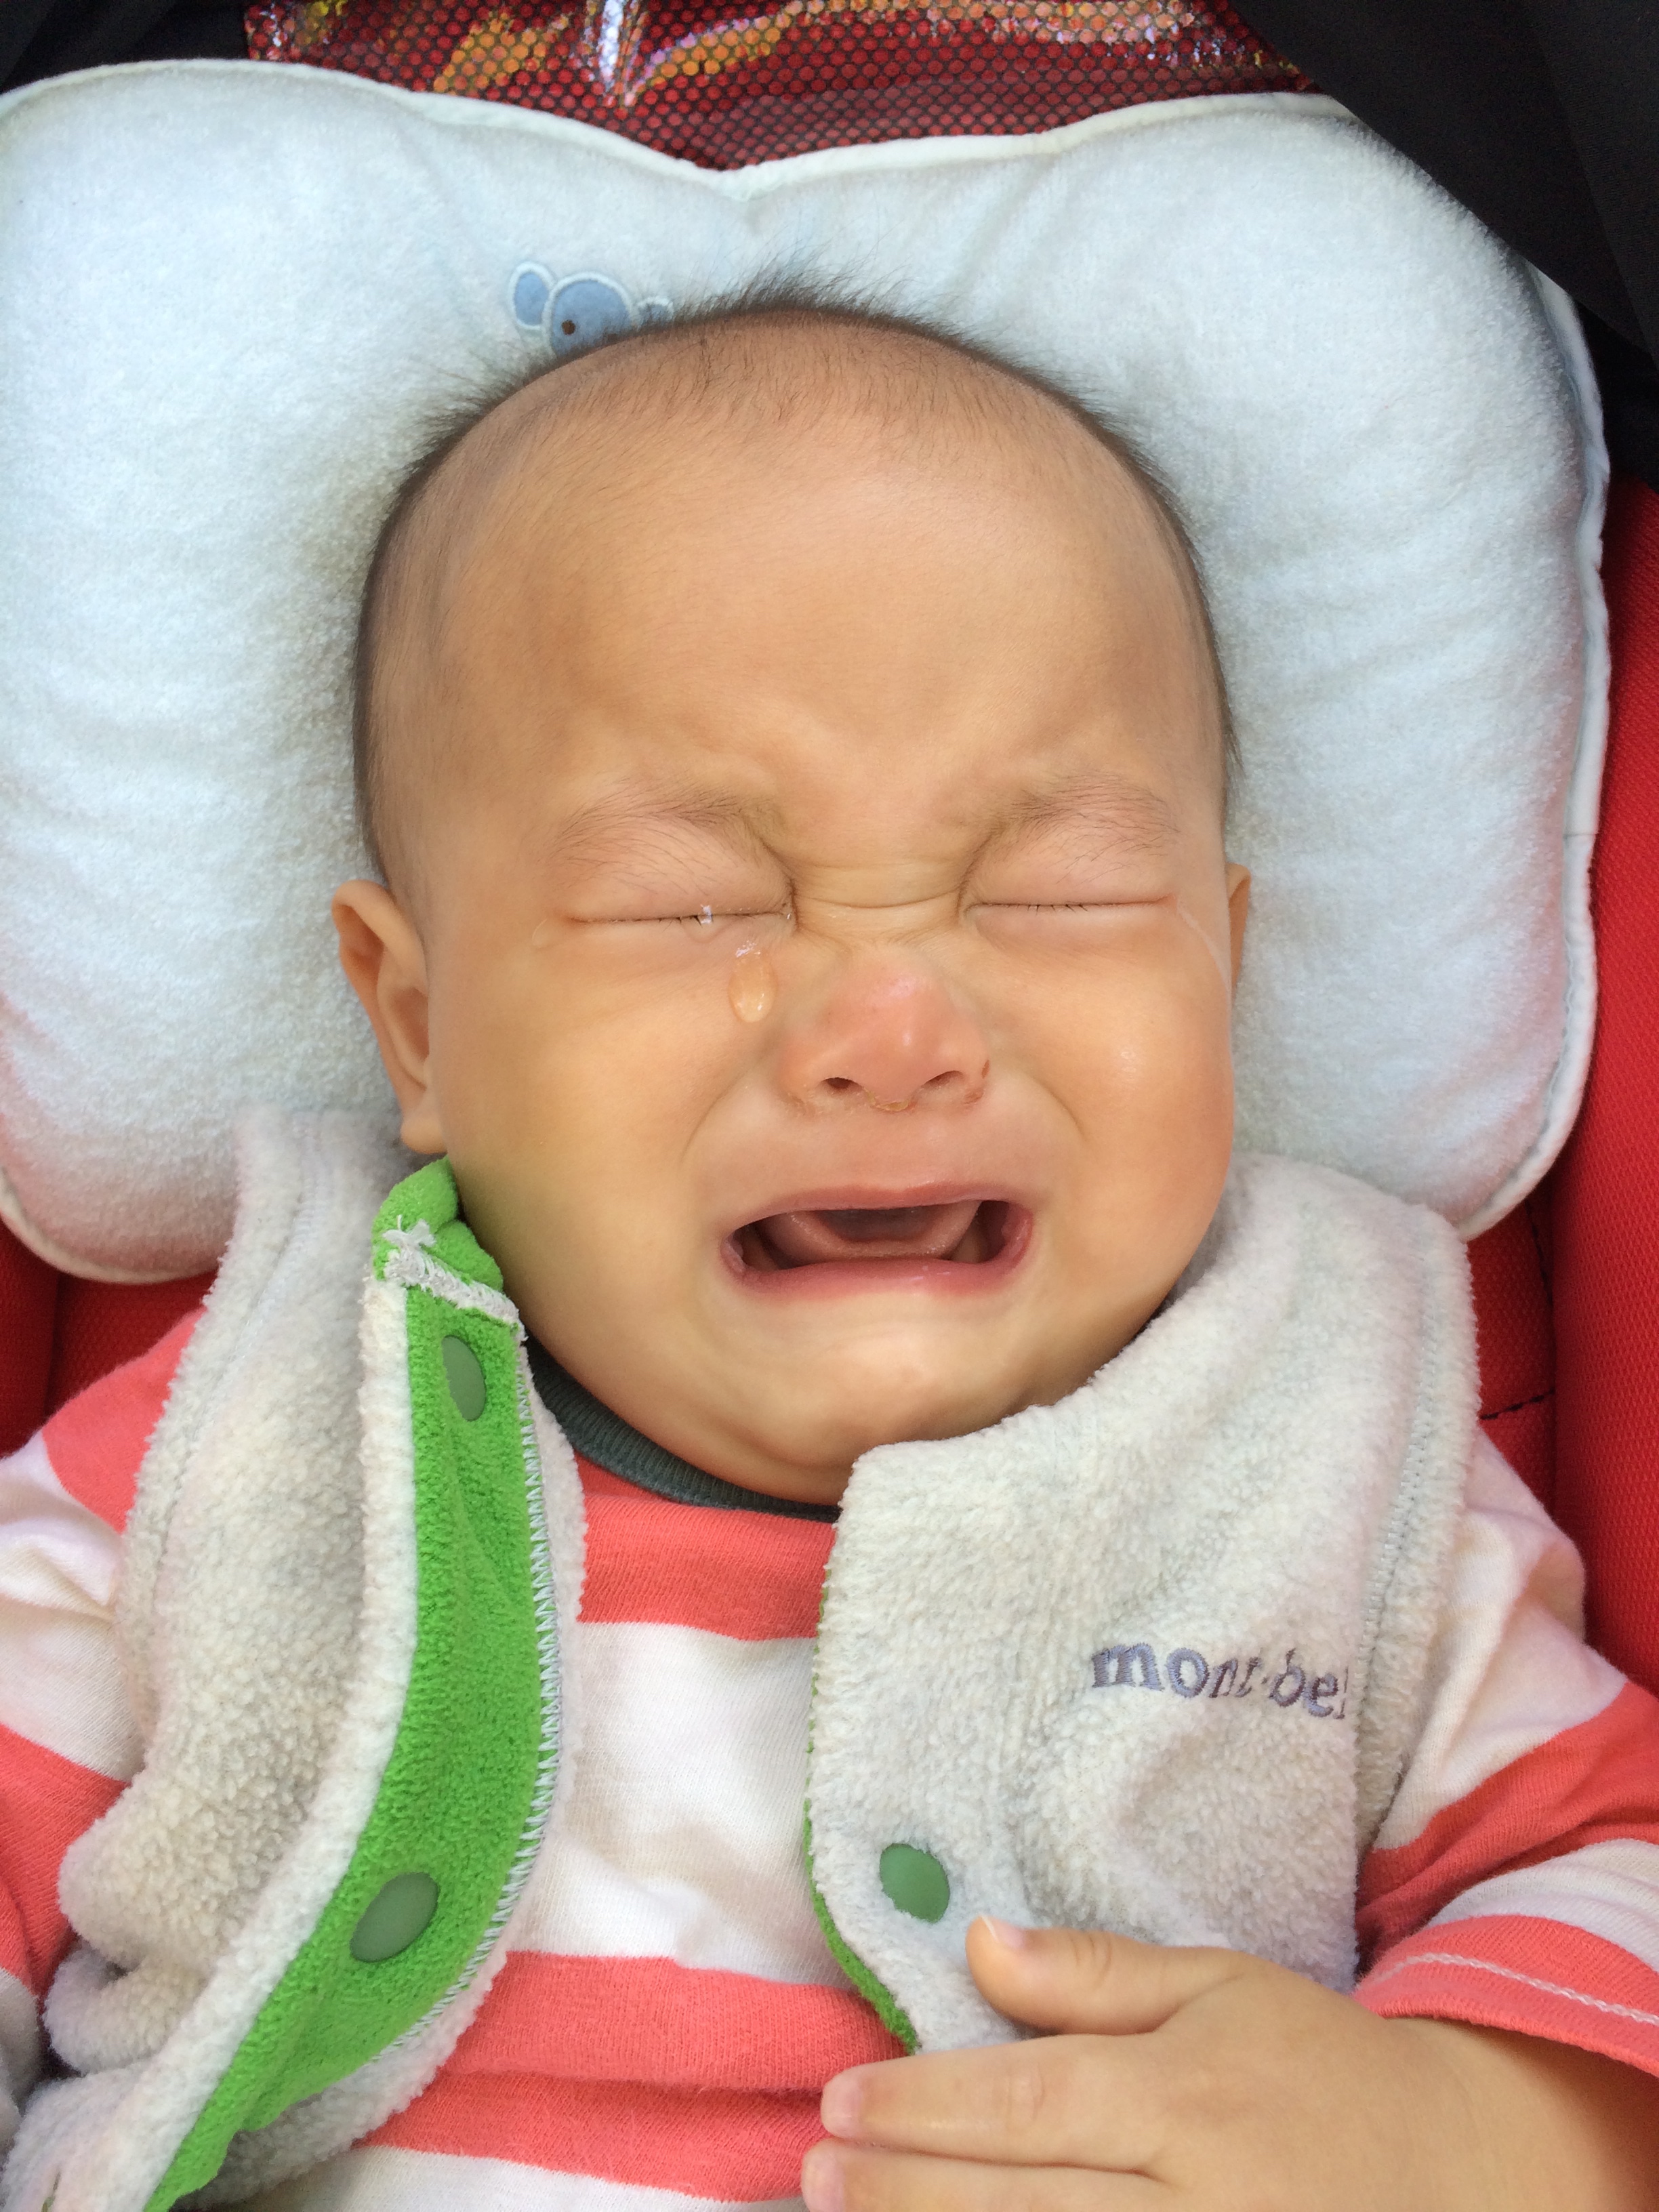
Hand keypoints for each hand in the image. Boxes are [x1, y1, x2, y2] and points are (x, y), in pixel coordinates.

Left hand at [801, 1918, 1658, 2211]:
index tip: (844, 2100)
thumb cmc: (1321, 2071)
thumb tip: (980, 1942)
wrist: (1459, 2180)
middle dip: (907, 2189)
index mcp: (1193, 2097)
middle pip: (1023, 2202)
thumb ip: (1098, 1975)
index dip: (927, 2105)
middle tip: (816, 2170)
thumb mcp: (1223, 1988)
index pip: (1032, 2101)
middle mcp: (1198, 2200)